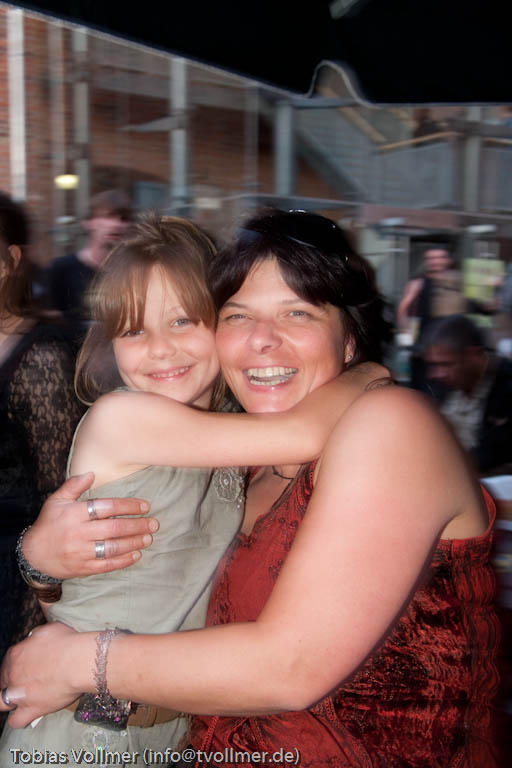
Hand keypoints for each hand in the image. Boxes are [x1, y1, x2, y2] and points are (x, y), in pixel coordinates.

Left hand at [0, 624, 84, 727]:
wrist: (78, 661)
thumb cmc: (68, 643)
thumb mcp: (50, 630)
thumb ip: (37, 637)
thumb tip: (35, 640)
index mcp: (16, 654)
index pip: (10, 660)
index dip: (20, 663)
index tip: (30, 663)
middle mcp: (13, 674)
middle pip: (4, 679)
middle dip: (14, 680)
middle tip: (29, 679)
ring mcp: (19, 693)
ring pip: (1, 702)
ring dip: (9, 699)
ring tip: (21, 698)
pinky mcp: (31, 709)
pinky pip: (17, 720)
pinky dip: (19, 719)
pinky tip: (26, 715)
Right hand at [23, 472, 158, 579]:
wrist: (33, 555)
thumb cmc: (49, 524)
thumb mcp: (56, 501)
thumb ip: (74, 485)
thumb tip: (92, 473)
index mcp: (74, 514)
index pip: (106, 507)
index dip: (128, 506)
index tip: (145, 506)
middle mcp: (79, 533)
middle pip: (114, 528)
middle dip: (137, 525)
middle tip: (154, 523)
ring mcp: (81, 552)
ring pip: (113, 547)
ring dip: (134, 543)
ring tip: (149, 538)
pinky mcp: (83, 568)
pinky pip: (107, 565)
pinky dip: (123, 561)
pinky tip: (136, 555)